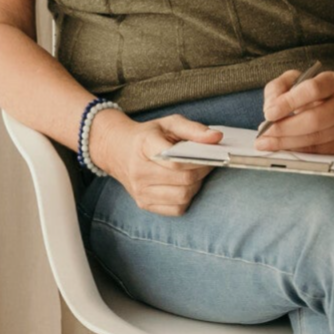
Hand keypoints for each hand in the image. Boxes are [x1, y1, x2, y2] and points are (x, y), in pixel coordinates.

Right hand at [89, 106, 222, 217]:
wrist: (117, 151)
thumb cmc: (147, 136)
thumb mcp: (168, 124)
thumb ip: (193, 129)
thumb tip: (217, 138)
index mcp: (144, 146)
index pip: (175, 160)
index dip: (198, 160)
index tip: (210, 154)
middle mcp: (139, 171)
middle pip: (183, 179)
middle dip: (202, 172)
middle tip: (208, 163)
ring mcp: (140, 191)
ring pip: (182, 196)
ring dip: (196, 186)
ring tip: (196, 174)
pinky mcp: (144, 204)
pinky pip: (176, 209)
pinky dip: (186, 199)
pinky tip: (184, 186)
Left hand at [259, 67, 333, 154]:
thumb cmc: (316, 94)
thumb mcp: (295, 81)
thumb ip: (278, 89)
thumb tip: (270, 109)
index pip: (312, 90)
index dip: (289, 102)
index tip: (269, 113)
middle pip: (314, 119)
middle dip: (284, 128)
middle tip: (264, 132)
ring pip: (314, 138)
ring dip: (285, 142)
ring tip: (266, 142)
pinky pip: (317, 151)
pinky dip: (296, 150)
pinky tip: (283, 147)